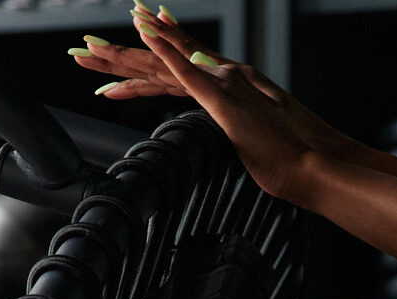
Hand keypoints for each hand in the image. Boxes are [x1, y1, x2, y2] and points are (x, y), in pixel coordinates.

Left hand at [68, 5, 359, 203]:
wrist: (313, 165)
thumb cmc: (290, 164)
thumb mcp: (254, 150)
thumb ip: (240, 139)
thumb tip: (235, 145)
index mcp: (226, 90)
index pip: (176, 74)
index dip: (146, 64)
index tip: (117, 60)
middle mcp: (222, 78)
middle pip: (160, 64)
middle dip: (120, 58)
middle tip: (83, 50)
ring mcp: (222, 85)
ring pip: (165, 62)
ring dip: (129, 50)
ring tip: (92, 45)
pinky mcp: (223, 99)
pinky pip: (187, 71)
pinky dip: (165, 50)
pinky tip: (143, 35)